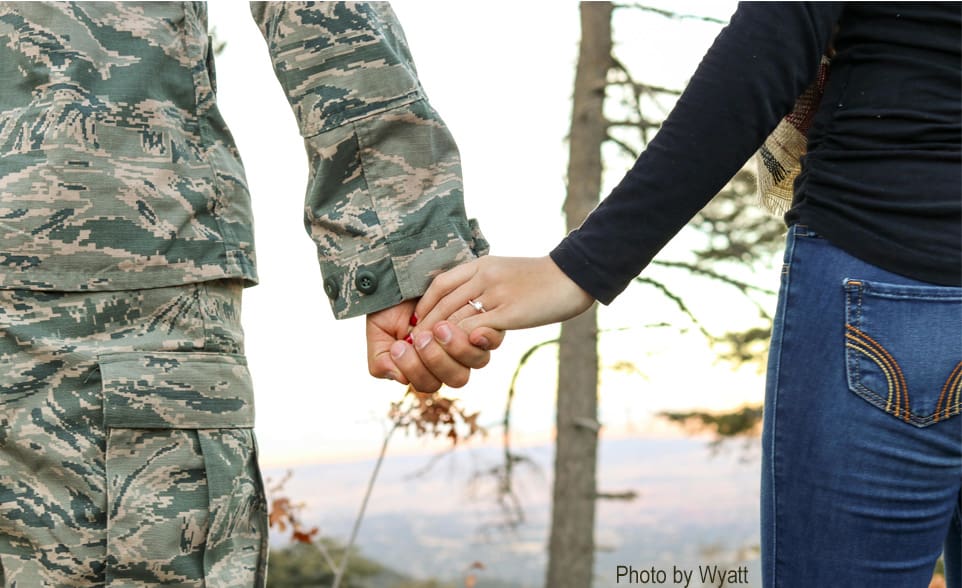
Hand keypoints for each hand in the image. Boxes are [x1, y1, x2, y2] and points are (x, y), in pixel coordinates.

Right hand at [366, 299, 503, 391]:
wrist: (408, 273)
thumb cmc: (391, 306)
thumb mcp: (379, 333)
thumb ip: (381, 360)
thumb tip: (398, 378)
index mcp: (427, 367)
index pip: (428, 383)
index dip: (416, 369)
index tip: (401, 345)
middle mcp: (452, 359)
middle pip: (457, 378)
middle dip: (437, 359)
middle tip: (421, 337)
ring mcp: (471, 343)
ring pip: (477, 361)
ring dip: (457, 347)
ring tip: (441, 327)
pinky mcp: (485, 323)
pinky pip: (491, 340)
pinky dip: (483, 337)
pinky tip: (472, 330)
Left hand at [413, 256, 594, 334]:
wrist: (573, 275)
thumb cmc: (542, 279)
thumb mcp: (507, 272)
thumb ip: (485, 284)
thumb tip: (469, 304)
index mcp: (482, 264)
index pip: (441, 283)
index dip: (424, 304)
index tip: (416, 321)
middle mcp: (484, 276)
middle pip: (442, 302)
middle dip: (425, 325)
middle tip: (414, 343)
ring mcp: (496, 293)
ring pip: (454, 316)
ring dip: (437, 336)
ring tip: (427, 351)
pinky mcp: (509, 311)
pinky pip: (475, 327)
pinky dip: (459, 340)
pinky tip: (453, 351)